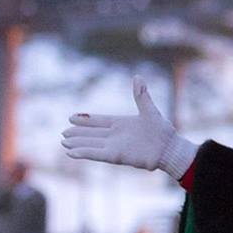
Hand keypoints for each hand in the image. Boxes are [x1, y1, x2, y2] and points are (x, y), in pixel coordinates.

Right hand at [61, 76, 197, 177]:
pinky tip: (72, 153)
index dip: (86, 120)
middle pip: (91, 134)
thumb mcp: (150, 110)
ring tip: (64, 143)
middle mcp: (115, 136)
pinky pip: (97, 154)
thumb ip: (141, 95)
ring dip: (78, 143)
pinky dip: (84, 153)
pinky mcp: (116, 156)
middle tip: (63, 133)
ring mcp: (115, 146)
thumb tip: (137, 77)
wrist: (170, 148)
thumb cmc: (162, 131)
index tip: (71, 118)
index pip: (98, 121)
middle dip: (78, 134)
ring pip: (91, 144)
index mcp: (120, 124)